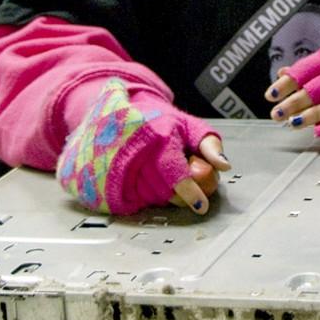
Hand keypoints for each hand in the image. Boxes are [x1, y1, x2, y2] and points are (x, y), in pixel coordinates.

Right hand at [56, 79, 228, 215]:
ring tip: (163, 174)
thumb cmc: (157, 122)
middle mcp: (129, 154)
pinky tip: (144, 180)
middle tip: (188, 183)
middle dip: (181, 193)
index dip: (189, 192)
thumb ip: (209, 143)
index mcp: (154, 137)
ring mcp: (108, 170)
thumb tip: (224, 166)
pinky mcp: (94, 184)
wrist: (110, 113)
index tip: (201, 206)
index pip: (173, 172)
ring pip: (144, 199)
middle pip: (161, 191)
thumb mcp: (188, 124)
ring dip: (161, 194)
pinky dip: (140, 196)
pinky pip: (125, 201)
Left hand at [265, 27, 319, 137]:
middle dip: (296, 100)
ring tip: (292, 123)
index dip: (289, 82)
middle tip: (277, 114)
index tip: (271, 95)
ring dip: (310, 114)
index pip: (309, 68)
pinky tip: (318, 131)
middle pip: (318, 86)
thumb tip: (283, 72)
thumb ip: (311, 70)